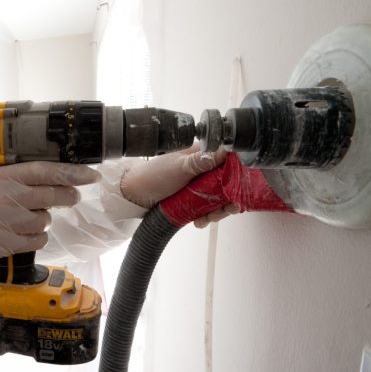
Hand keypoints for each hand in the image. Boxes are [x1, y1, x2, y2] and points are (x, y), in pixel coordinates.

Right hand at [0, 162, 100, 261]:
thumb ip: (20, 177)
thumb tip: (61, 176)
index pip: (42, 171)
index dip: (70, 173)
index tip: (90, 175)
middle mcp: (0, 197)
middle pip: (48, 196)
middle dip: (67, 196)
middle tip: (71, 197)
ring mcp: (1, 221)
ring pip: (44, 220)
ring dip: (44, 220)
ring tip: (30, 218)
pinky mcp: (3, 243)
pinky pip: (37, 240)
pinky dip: (37, 238)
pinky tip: (24, 233)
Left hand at [120, 144, 238, 226]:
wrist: (132, 196)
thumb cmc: (152, 176)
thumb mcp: (179, 167)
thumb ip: (202, 160)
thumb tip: (226, 149)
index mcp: (201, 154)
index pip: (228, 163)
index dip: (237, 177)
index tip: (238, 190)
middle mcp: (202, 169)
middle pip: (227, 184)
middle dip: (228, 199)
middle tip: (226, 210)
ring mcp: (197, 185)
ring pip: (218, 198)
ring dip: (217, 210)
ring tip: (207, 218)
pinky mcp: (192, 199)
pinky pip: (206, 208)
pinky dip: (206, 216)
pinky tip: (199, 222)